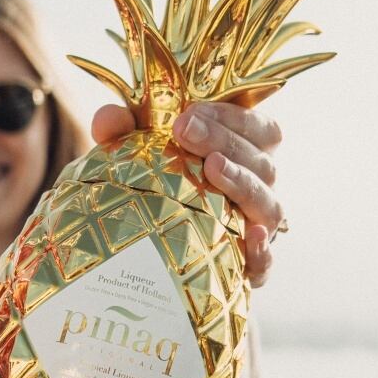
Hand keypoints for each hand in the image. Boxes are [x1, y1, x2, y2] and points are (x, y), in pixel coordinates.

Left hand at [91, 102, 283, 287]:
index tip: (191, 111)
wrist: (140, 245)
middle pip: (263, 162)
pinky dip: (262, 252)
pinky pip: (265, 263)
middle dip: (225, 140)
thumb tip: (109, 118)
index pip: (259, 129)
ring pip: (268, 205)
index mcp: (244, 156)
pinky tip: (250, 236)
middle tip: (185, 130)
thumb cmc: (152, 184)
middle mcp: (258, 189)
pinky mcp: (249, 267)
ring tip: (212, 167)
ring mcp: (256, 228)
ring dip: (243, 183)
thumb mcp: (134, 152)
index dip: (231, 116)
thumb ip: (121, 130)